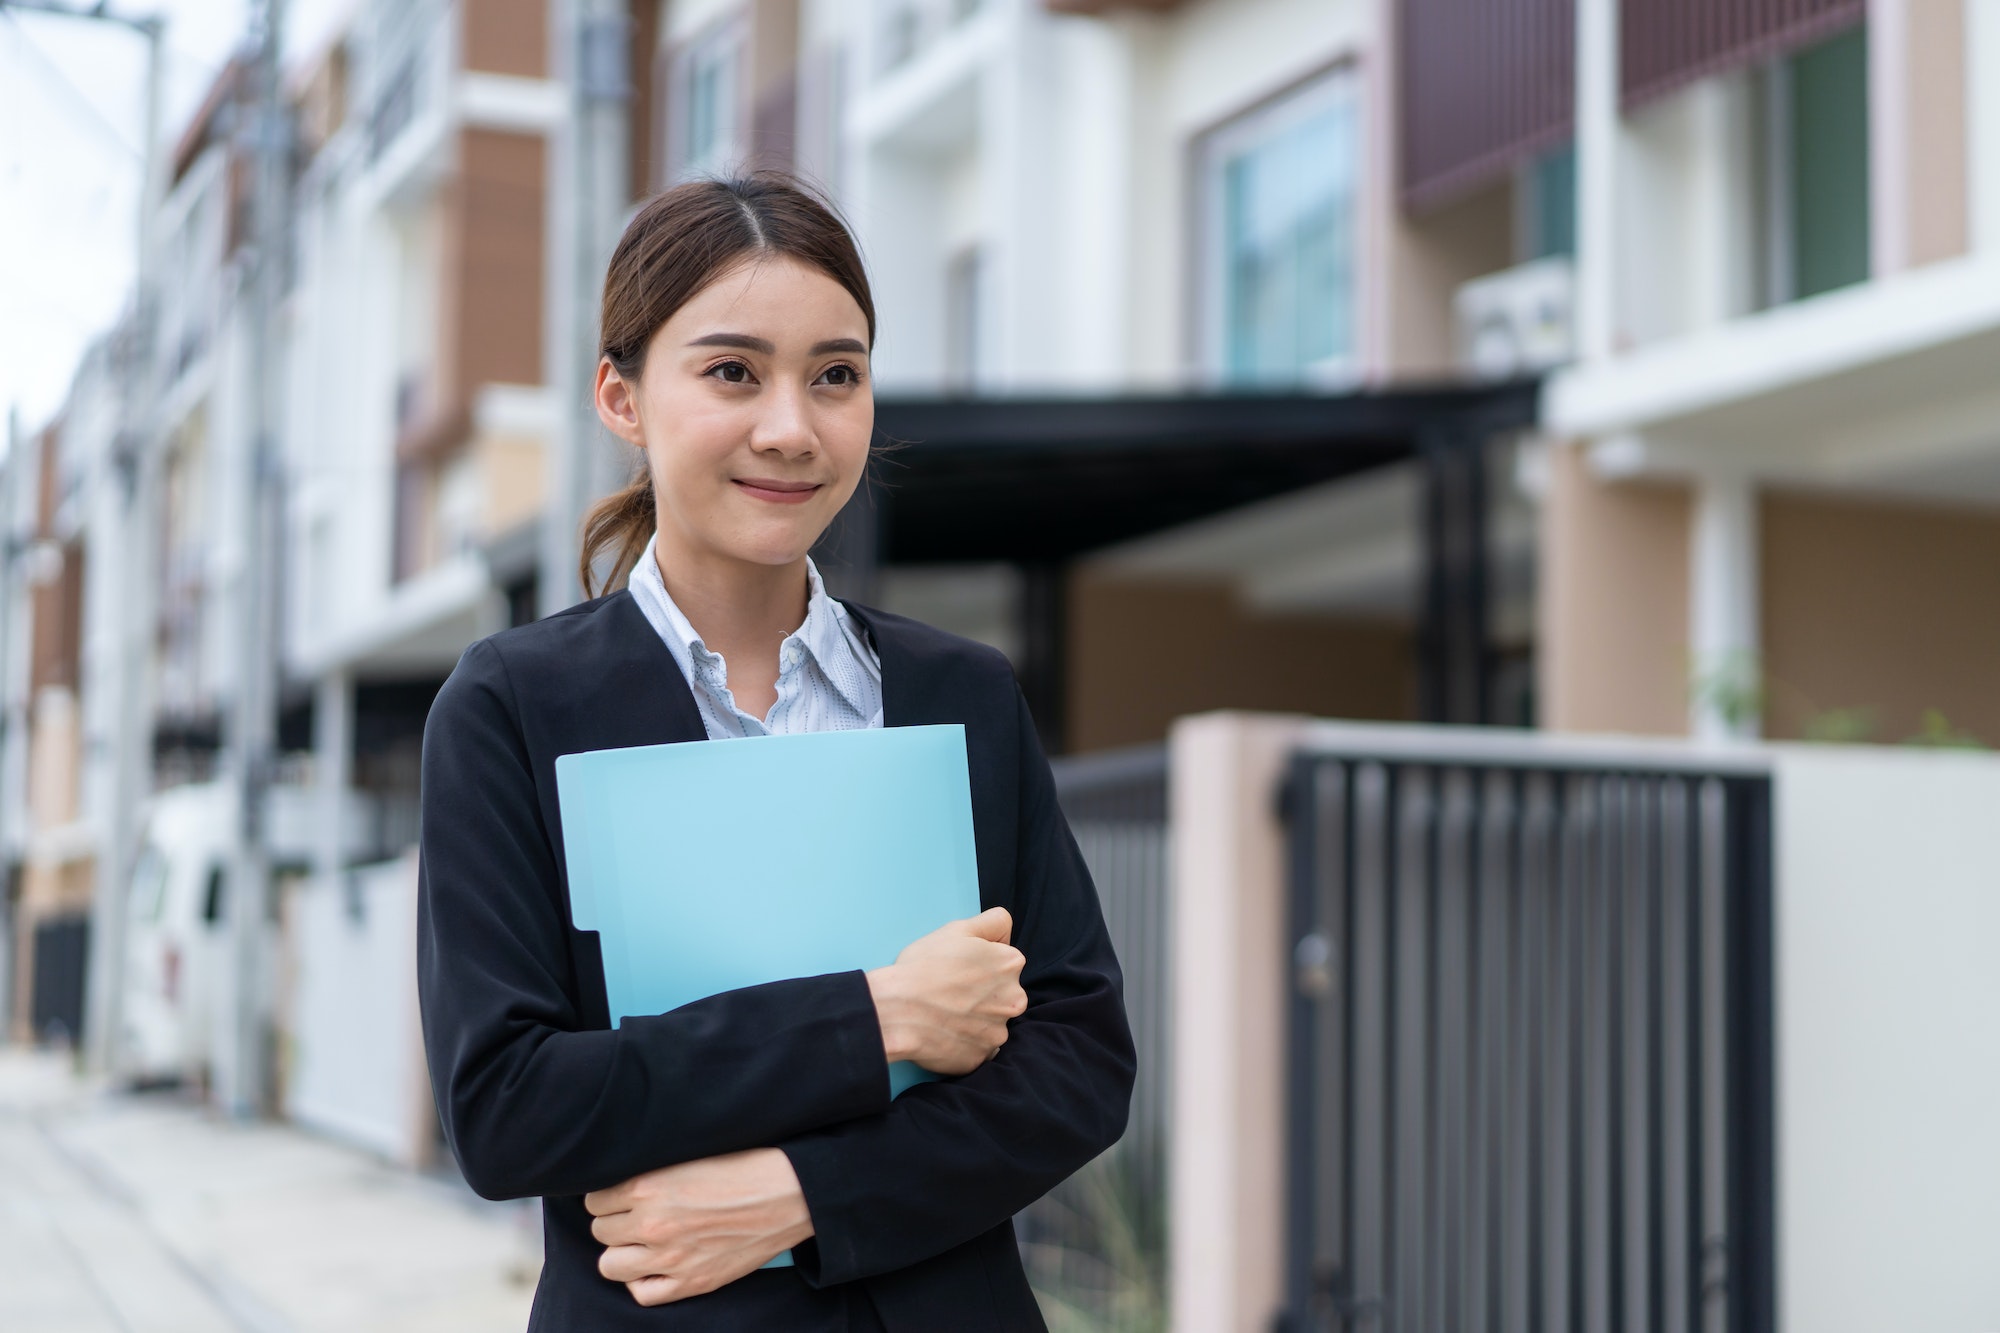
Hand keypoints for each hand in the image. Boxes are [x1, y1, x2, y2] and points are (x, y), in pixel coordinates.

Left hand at [585, 1149, 813, 1305]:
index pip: (595, 1199)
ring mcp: (670, 1257)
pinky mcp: (692, 1282)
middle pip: (601, 1231)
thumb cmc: (744, 1165)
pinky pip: (642, 1294)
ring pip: (610, 1265)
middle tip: (635, 1216)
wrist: (789, 1193)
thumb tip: (621, 1183)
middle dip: (614, 1222)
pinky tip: (655, 1266)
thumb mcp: (689, 1155)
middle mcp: (652, 1223)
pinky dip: (642, 1281)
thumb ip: (651, 1172)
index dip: (608, 1197)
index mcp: (648, 1186)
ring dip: (622, 1252)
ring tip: (641, 1242)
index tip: (622, 1196)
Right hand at [866, 906, 1027, 1075]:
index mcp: (1011, 964)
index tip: (960, 967)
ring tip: (944, 1013)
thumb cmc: (923, 967)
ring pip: (989, 1022)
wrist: (895, 1011)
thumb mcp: (957, 929)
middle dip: (982, 993)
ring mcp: (998, 1032)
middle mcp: (1014, 999)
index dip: (980, 962)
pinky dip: (965, 1042)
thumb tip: (1005, 932)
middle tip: (950, 991)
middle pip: (1001, 994)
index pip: (1004, 960)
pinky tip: (944, 1032)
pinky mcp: (981, 1058)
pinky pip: (977, 1048)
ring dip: (973, 1020)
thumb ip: (992, 922)